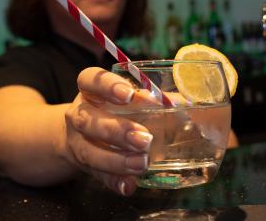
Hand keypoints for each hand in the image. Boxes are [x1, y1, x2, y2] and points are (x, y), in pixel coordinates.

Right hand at [63, 67, 153, 195]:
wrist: (81, 135)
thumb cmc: (115, 111)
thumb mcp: (129, 100)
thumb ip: (153, 100)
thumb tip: (188, 104)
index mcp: (91, 91)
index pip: (90, 80)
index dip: (107, 86)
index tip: (129, 95)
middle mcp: (80, 114)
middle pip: (88, 120)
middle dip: (117, 131)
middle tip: (144, 139)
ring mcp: (77, 141)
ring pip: (88, 152)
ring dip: (116, 160)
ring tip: (141, 163)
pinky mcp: (83, 166)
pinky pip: (96, 176)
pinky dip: (114, 181)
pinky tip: (129, 185)